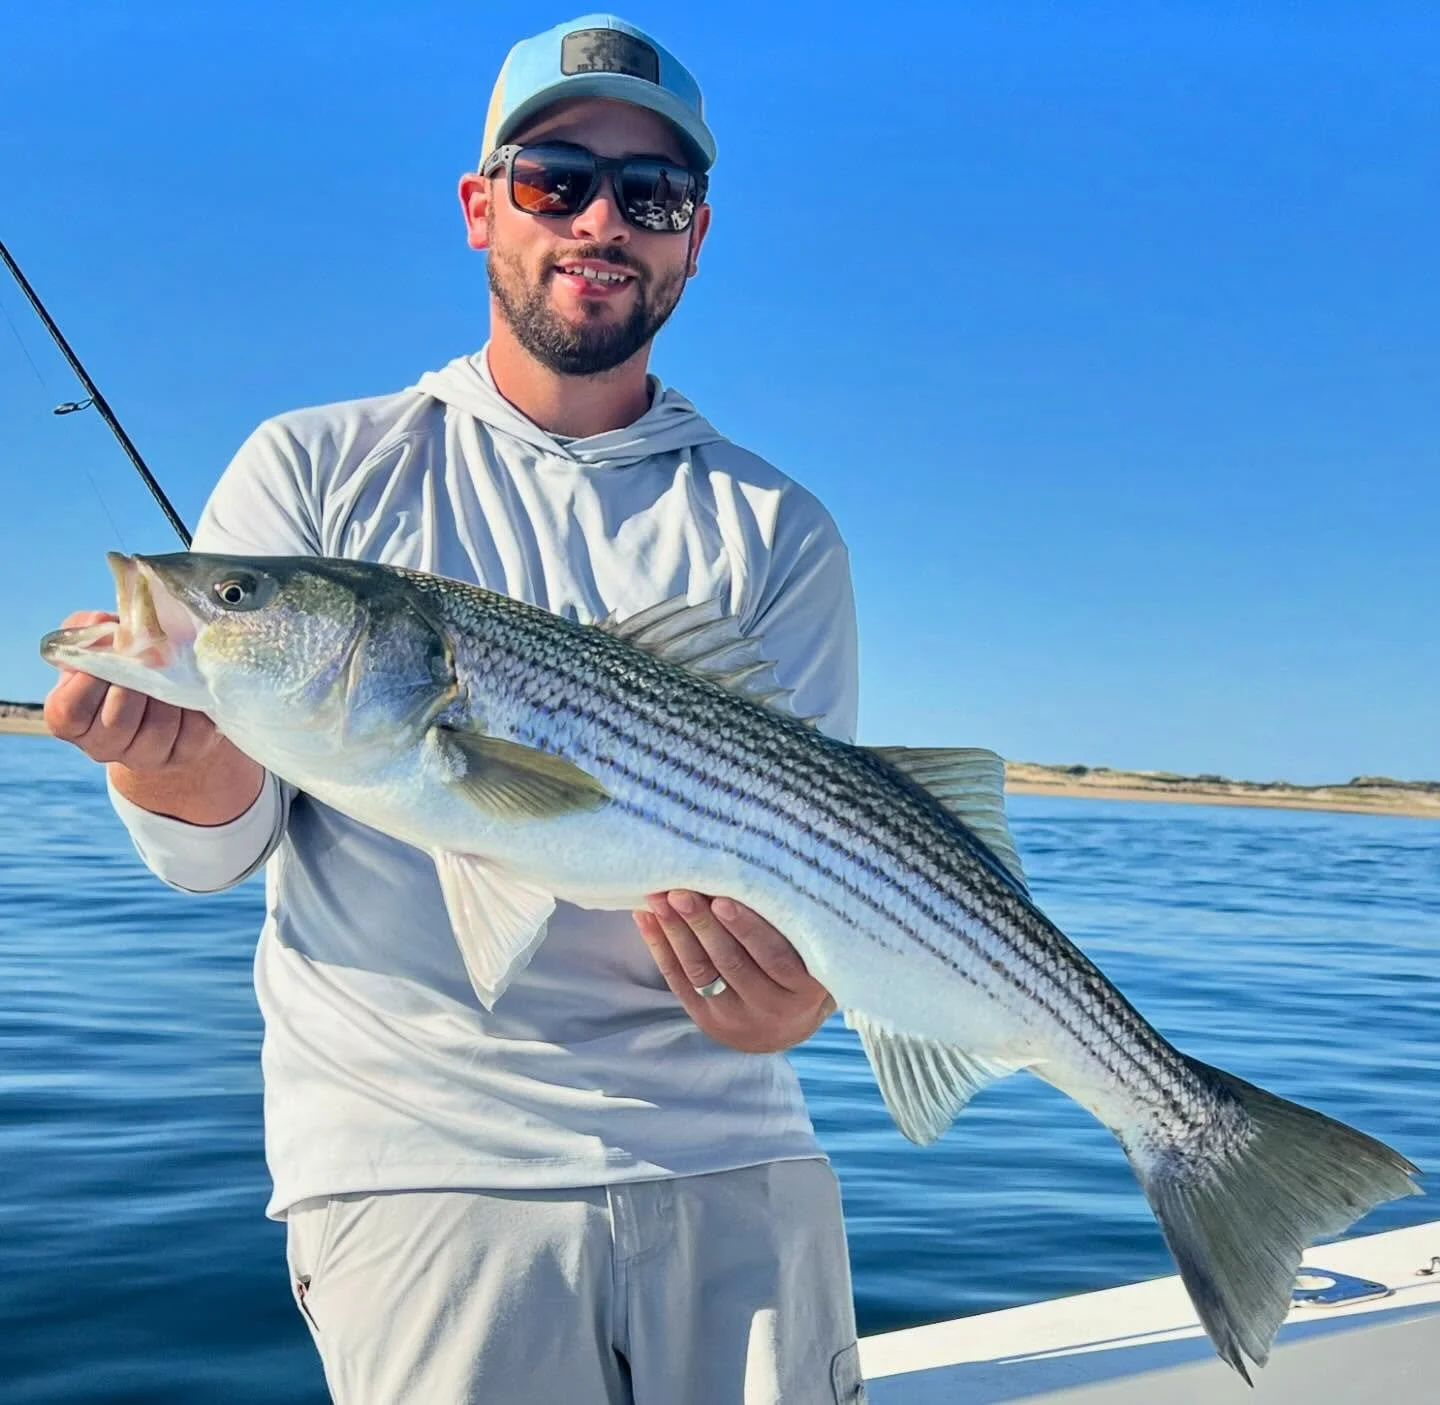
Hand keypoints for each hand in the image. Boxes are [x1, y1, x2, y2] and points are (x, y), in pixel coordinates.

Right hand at [44, 610, 220, 770]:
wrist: (163, 687)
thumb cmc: (122, 663)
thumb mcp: (99, 643)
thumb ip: (89, 629)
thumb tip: (101, 623)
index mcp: (71, 720)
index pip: (69, 710)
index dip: (89, 680)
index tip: (109, 654)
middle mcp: (102, 745)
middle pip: (117, 723)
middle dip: (135, 684)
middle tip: (147, 659)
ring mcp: (144, 755)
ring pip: (158, 728)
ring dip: (168, 692)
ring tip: (171, 669)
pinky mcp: (183, 754)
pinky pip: (193, 731)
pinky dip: (196, 703)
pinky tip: (192, 686)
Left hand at [635, 891, 836, 1053]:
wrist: (783, 1025)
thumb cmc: (800, 966)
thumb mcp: (807, 948)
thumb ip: (785, 920)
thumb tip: (742, 870)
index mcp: (804, 987)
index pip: (774, 956)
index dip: (747, 928)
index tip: (722, 899)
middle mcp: (771, 1007)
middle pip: (731, 962)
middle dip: (702, 924)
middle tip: (680, 892)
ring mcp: (736, 1017)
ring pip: (701, 971)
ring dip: (675, 931)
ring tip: (658, 899)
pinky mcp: (707, 1019)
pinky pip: (679, 981)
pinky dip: (661, 947)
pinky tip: (646, 918)